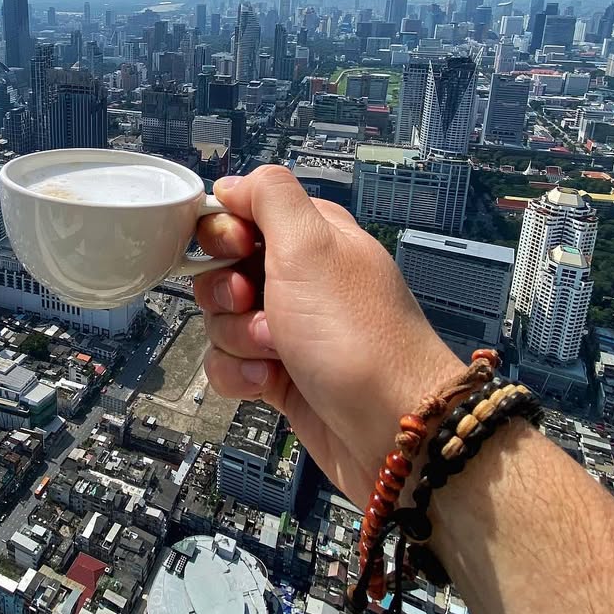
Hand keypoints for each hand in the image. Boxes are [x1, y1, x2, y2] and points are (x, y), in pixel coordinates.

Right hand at [195, 166, 462, 508]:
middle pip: (222, 268)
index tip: (237, 250)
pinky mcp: (278, 373)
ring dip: (235, 338)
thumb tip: (233, 182)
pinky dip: (239, 374)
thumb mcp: (311, 244)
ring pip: (220, 319)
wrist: (392, 430)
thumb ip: (269, 197)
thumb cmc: (355, 334)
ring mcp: (288, 327)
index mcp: (310, 236)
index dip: (225, 231)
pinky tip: (268, 384)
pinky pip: (228, 363)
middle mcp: (299, 277)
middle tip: (255, 304)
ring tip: (275, 353)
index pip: (241, 212)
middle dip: (225, 291)